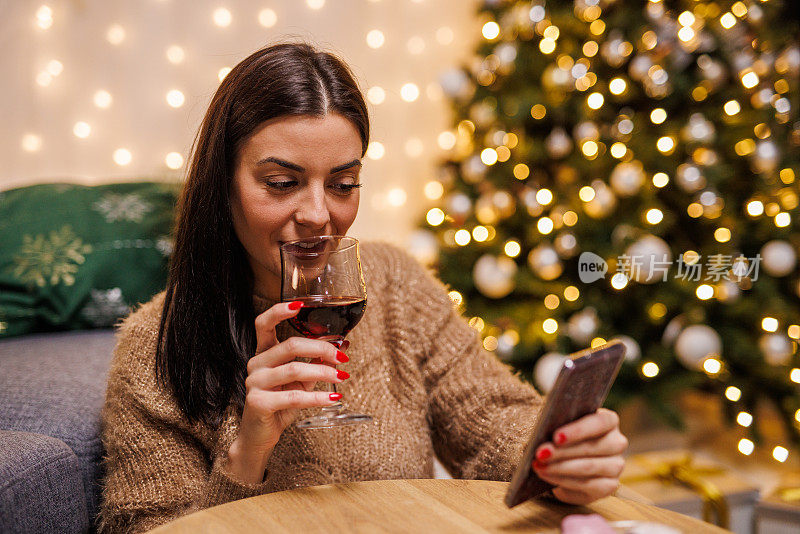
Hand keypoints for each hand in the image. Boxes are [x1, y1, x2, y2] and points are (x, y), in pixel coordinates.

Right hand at [225, 301, 348, 482]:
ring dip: (323, 373)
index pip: (263, 324)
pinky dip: (318, 397)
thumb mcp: (301, 380)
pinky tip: (334, 398)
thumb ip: (315, 362)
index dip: (279, 311)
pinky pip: (294, 396)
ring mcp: (254, 383)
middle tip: (342, 358)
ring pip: (295, 369)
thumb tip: (342, 346)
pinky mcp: (258, 403)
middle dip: (321, 348)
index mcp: (263, 353)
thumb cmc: (281, 404)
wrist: (261, 436)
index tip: (300, 304)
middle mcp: (255, 364)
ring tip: (342, 378)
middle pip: (290, 345)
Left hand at [531, 408, 627, 504]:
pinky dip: (562, 479)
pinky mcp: (608, 486)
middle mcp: (617, 442)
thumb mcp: (561, 426)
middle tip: (540, 453)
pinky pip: (586, 484)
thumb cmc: (562, 437)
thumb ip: (558, 425)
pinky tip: (546, 475)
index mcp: (609, 421)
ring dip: (560, 467)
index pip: (601, 422)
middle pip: (592, 446)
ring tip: (539, 465)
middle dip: (563, 451)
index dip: (579, 430)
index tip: (556, 437)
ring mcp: (615, 466)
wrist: (565, 460)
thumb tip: (544, 431)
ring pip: (588, 467)